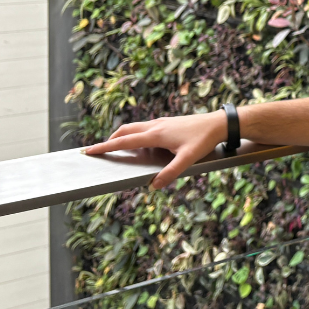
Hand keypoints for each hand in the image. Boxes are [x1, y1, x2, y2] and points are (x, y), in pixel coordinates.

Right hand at [82, 111, 227, 188]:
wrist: (218, 123)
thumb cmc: (204, 140)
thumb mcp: (188, 159)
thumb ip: (170, 173)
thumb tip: (153, 186)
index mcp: (155, 134)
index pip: (124, 141)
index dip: (105, 146)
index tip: (90, 150)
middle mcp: (155, 126)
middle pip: (124, 131)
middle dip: (110, 140)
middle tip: (99, 150)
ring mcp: (161, 122)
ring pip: (134, 127)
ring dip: (122, 136)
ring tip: (116, 147)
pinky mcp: (167, 122)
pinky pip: (144, 127)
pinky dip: (135, 134)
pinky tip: (140, 143)